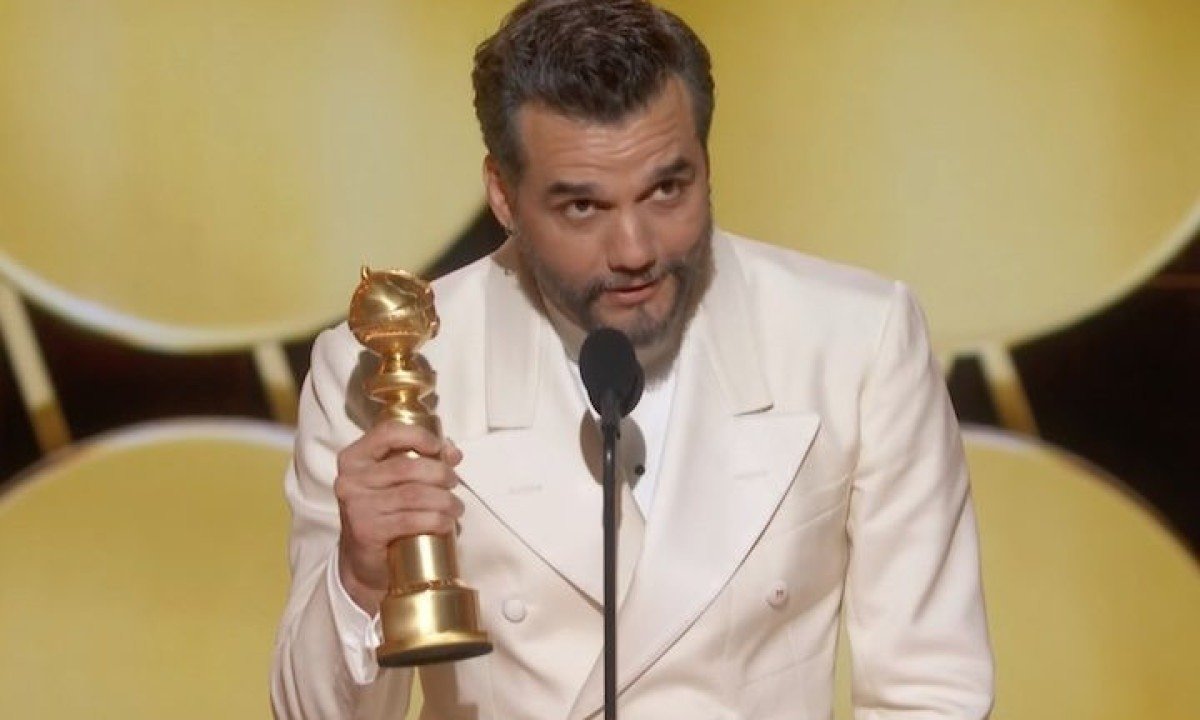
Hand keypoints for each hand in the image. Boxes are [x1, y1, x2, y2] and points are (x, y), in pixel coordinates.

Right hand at [334, 422, 464, 614]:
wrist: (363, 559)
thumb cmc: (384, 511)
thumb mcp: (396, 480)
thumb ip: (423, 458)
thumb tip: (452, 451)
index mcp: (355, 457)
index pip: (388, 433)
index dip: (418, 435)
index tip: (438, 447)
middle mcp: (350, 479)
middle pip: (407, 466)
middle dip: (440, 473)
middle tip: (454, 483)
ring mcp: (357, 506)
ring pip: (414, 494)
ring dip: (444, 500)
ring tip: (456, 507)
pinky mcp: (367, 531)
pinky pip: (411, 520)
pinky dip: (436, 521)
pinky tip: (447, 524)